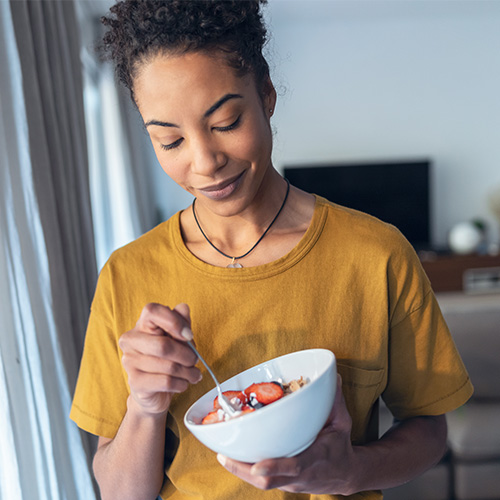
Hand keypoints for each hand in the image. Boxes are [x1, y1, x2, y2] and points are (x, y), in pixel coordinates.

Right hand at [119, 303, 200, 415]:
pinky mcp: (135, 382)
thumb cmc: (167, 357)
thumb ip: (181, 321)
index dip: (174, 322)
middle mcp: (130, 340)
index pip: (152, 312)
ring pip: (168, 366)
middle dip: (186, 355)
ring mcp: (129, 361)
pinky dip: (181, 384)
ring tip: (193, 374)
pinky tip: (184, 384)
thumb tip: (183, 308)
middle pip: (163, 345)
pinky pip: (166, 382)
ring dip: (188, 372)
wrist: (154, 390)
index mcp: (142, 324)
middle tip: (195, 360)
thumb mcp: (178, 337)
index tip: (189, 335)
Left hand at [216, 374, 357, 495]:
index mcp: (315, 460)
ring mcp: (290, 483)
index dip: (275, 466)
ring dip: (240, 470)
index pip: (295, 466)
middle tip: (225, 455)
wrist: (345, 475)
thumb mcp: (342, 423)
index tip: (258, 464)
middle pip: (269, 480)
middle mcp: (300, 476)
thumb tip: (334, 377)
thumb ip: (336, 402)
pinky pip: (260, 480)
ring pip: (261, 483)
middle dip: (245, 470)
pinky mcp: (283, 483)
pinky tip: (230, 458)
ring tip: (222, 455)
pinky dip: (244, 470)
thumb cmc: (340, 446)